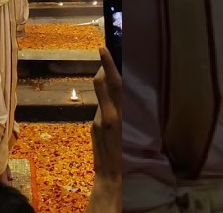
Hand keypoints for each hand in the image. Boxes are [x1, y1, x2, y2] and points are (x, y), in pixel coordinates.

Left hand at [90, 47, 120, 185]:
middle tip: (105, 53)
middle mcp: (108, 115)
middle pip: (102, 83)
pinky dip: (105, 102)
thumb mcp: (128, 130)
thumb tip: (117, 94)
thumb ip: (121, 111)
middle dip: (103, 67)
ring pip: (101, 95)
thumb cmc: (127, 154)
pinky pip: (100, 108)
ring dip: (104, 83)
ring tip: (110, 73)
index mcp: (119, 115)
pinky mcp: (94, 126)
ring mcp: (99, 120)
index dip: (108, 65)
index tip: (102, 48)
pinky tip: (113, 107)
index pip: (114, 85)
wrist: (111, 175)